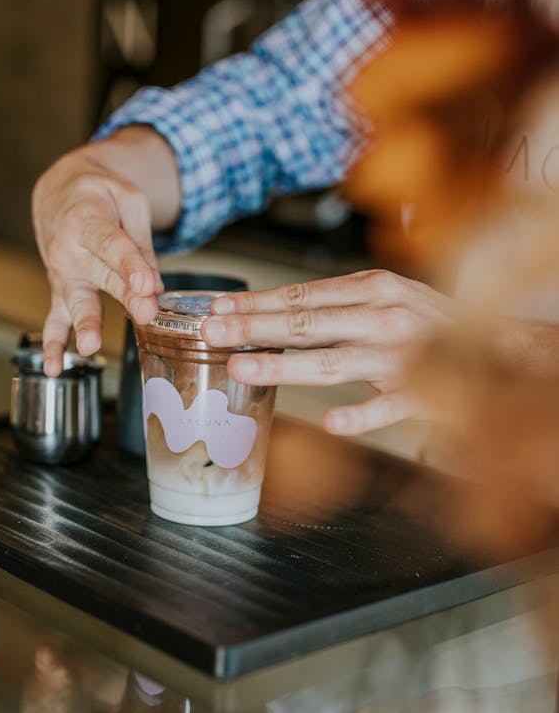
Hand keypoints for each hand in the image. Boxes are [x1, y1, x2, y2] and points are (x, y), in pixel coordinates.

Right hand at [33, 127, 179, 375]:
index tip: (148, 284)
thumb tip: (155, 287)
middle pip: (101, 276)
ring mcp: (63, 274)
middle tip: (144, 312)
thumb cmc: (98, 194)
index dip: (131, 265)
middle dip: (124, 296)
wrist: (59, 192)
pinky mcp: (61, 292)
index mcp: (88, 219)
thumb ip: (142, 243)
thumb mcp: (128, 200)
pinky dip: (53, 345)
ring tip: (90, 346)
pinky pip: (55, 320)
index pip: (113, 245)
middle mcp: (70, 250)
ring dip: (85, 325)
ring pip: (77, 302)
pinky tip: (54, 368)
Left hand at [201, 269, 451, 434]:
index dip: (258, 301)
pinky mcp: (425, 393)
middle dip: (255, 327)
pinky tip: (332, 424)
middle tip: (212, 330)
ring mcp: (404, 356)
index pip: (304, 295)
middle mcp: (385, 316)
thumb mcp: (387, 296)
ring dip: (285, 364)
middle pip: (308, 323)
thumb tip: (273, 314)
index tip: (218, 305)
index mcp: (374, 288)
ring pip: (335, 362)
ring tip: (242, 367)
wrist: (500, 346)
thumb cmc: (430, 322)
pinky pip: (389, 407)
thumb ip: (338, 305)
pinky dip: (362, 415)